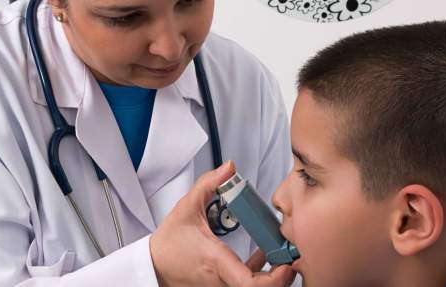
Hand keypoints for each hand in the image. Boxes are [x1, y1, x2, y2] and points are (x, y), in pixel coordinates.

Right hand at [150, 161, 295, 286]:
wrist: (154, 265)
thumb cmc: (168, 243)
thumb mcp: (186, 207)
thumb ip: (209, 183)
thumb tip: (229, 168)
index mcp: (216, 261)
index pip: (250, 284)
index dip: (274, 279)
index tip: (287, 264)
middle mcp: (221, 280)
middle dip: (282, 276)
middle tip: (292, 257)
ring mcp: (222, 286)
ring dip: (273, 274)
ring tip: (282, 255)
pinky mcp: (222, 286)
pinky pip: (247, 285)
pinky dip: (261, 274)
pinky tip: (263, 256)